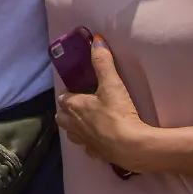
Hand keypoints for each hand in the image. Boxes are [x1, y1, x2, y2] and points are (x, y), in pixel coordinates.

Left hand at [55, 34, 159, 172]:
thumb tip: (96, 39)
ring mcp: (84, 142)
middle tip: (80, 106)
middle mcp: (74, 126)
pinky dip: (91, 143)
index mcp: (74, 107)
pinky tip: (100, 140)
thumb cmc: (117, 113)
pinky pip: (88, 148)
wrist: (130, 147)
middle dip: (66, 112)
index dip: (69, 94)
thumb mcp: (111, 83)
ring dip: (76, 128)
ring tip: (87, 122)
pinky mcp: (96, 154)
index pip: (63, 98)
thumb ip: (103, 62)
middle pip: (62, 118)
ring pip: (72, 134)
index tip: (78, 89)